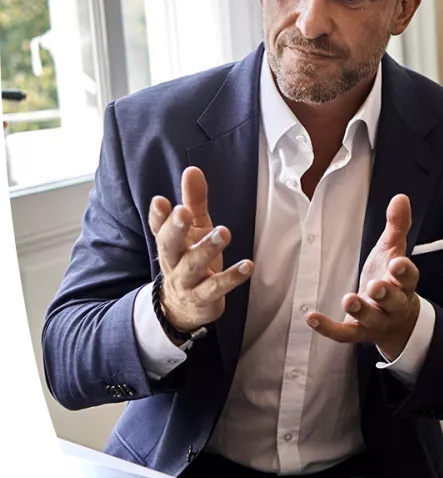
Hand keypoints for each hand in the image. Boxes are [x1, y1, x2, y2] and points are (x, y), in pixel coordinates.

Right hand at [149, 166, 252, 336]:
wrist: (185, 307)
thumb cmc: (191, 259)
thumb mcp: (195, 229)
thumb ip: (194, 201)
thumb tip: (192, 170)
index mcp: (170, 243)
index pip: (159, 227)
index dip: (158, 215)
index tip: (160, 200)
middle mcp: (174, 261)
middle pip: (169, 245)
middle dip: (175, 229)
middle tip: (183, 212)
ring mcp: (188, 281)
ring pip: (193, 265)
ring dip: (207, 249)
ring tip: (223, 232)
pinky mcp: (205, 297)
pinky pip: (217, 287)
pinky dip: (232, 277)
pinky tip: (248, 265)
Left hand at [307, 193, 420, 361]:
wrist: (397, 323)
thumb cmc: (392, 282)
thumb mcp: (394, 252)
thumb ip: (397, 227)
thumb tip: (400, 197)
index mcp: (404, 284)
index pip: (409, 278)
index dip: (404, 272)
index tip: (398, 263)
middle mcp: (394, 306)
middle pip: (393, 302)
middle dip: (385, 294)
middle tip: (375, 286)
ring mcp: (376, 322)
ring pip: (371, 319)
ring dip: (360, 310)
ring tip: (348, 300)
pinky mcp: (358, 333)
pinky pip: (344, 333)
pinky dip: (328, 328)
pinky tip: (311, 318)